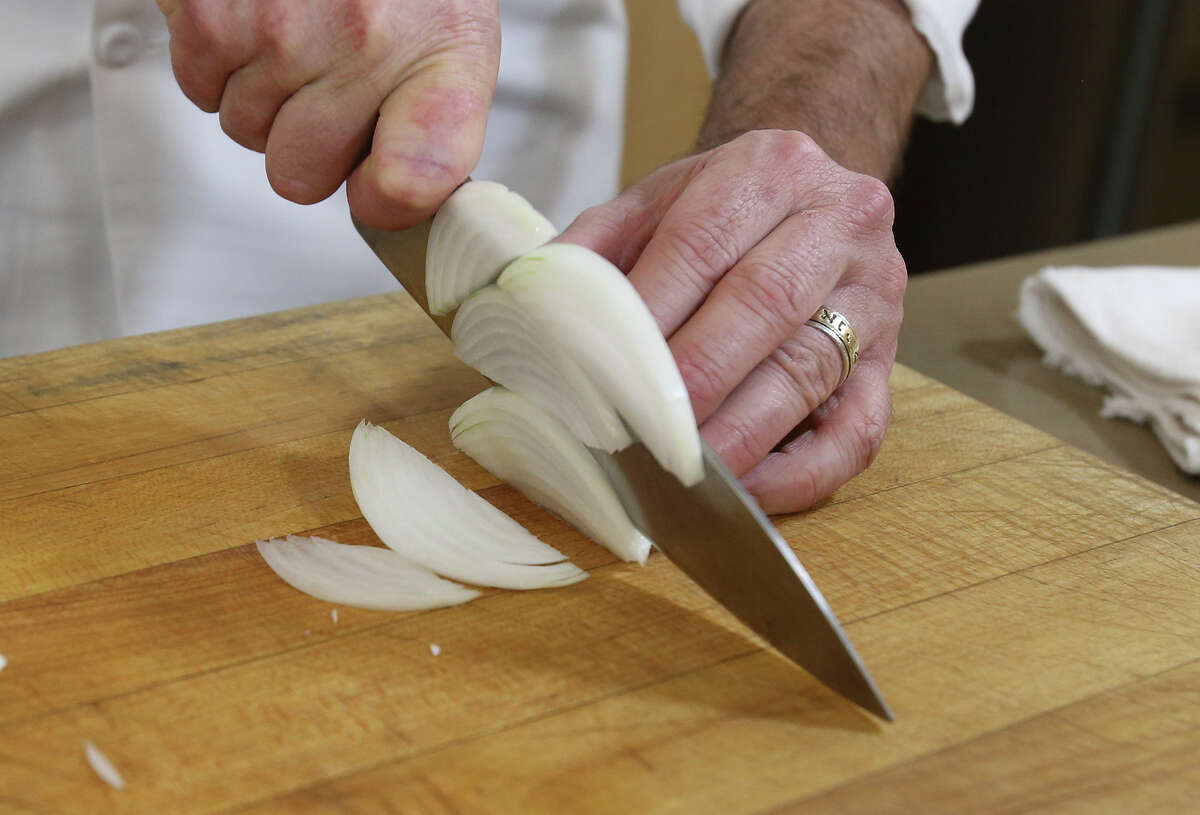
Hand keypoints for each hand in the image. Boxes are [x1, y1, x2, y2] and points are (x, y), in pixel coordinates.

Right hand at [155, 0, 498, 227]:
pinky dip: (217, 59)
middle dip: (306, 139)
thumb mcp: (452, 35)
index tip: (380, 189)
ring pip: (246, 131)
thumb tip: (394, 202)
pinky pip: (199, 87)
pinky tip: (254, 15)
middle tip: (327, 78)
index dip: (388, 199)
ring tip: (295, 29)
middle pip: (302, 176)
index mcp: (443, 51)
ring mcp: (282, 27)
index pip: (417, 175)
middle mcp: (364, 40)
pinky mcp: (209, 9)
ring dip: (262, 93)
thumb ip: (435, 127)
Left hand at [558, 130, 905, 513]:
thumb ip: (594, 248)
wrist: (806, 199)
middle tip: (636, 436)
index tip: (597, 371)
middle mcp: (839, 221)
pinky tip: (744, 493)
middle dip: (693, 379)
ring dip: (737, 434)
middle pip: (764, 304)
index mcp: (770, 168)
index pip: (700, 244)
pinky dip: (802, 473)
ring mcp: (875, 295)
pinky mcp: (891, 363)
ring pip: (808, 373)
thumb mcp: (654, 202)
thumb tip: (530, 315)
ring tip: (675, 476)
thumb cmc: (720, 212)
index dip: (647, 313)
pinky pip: (860, 432)